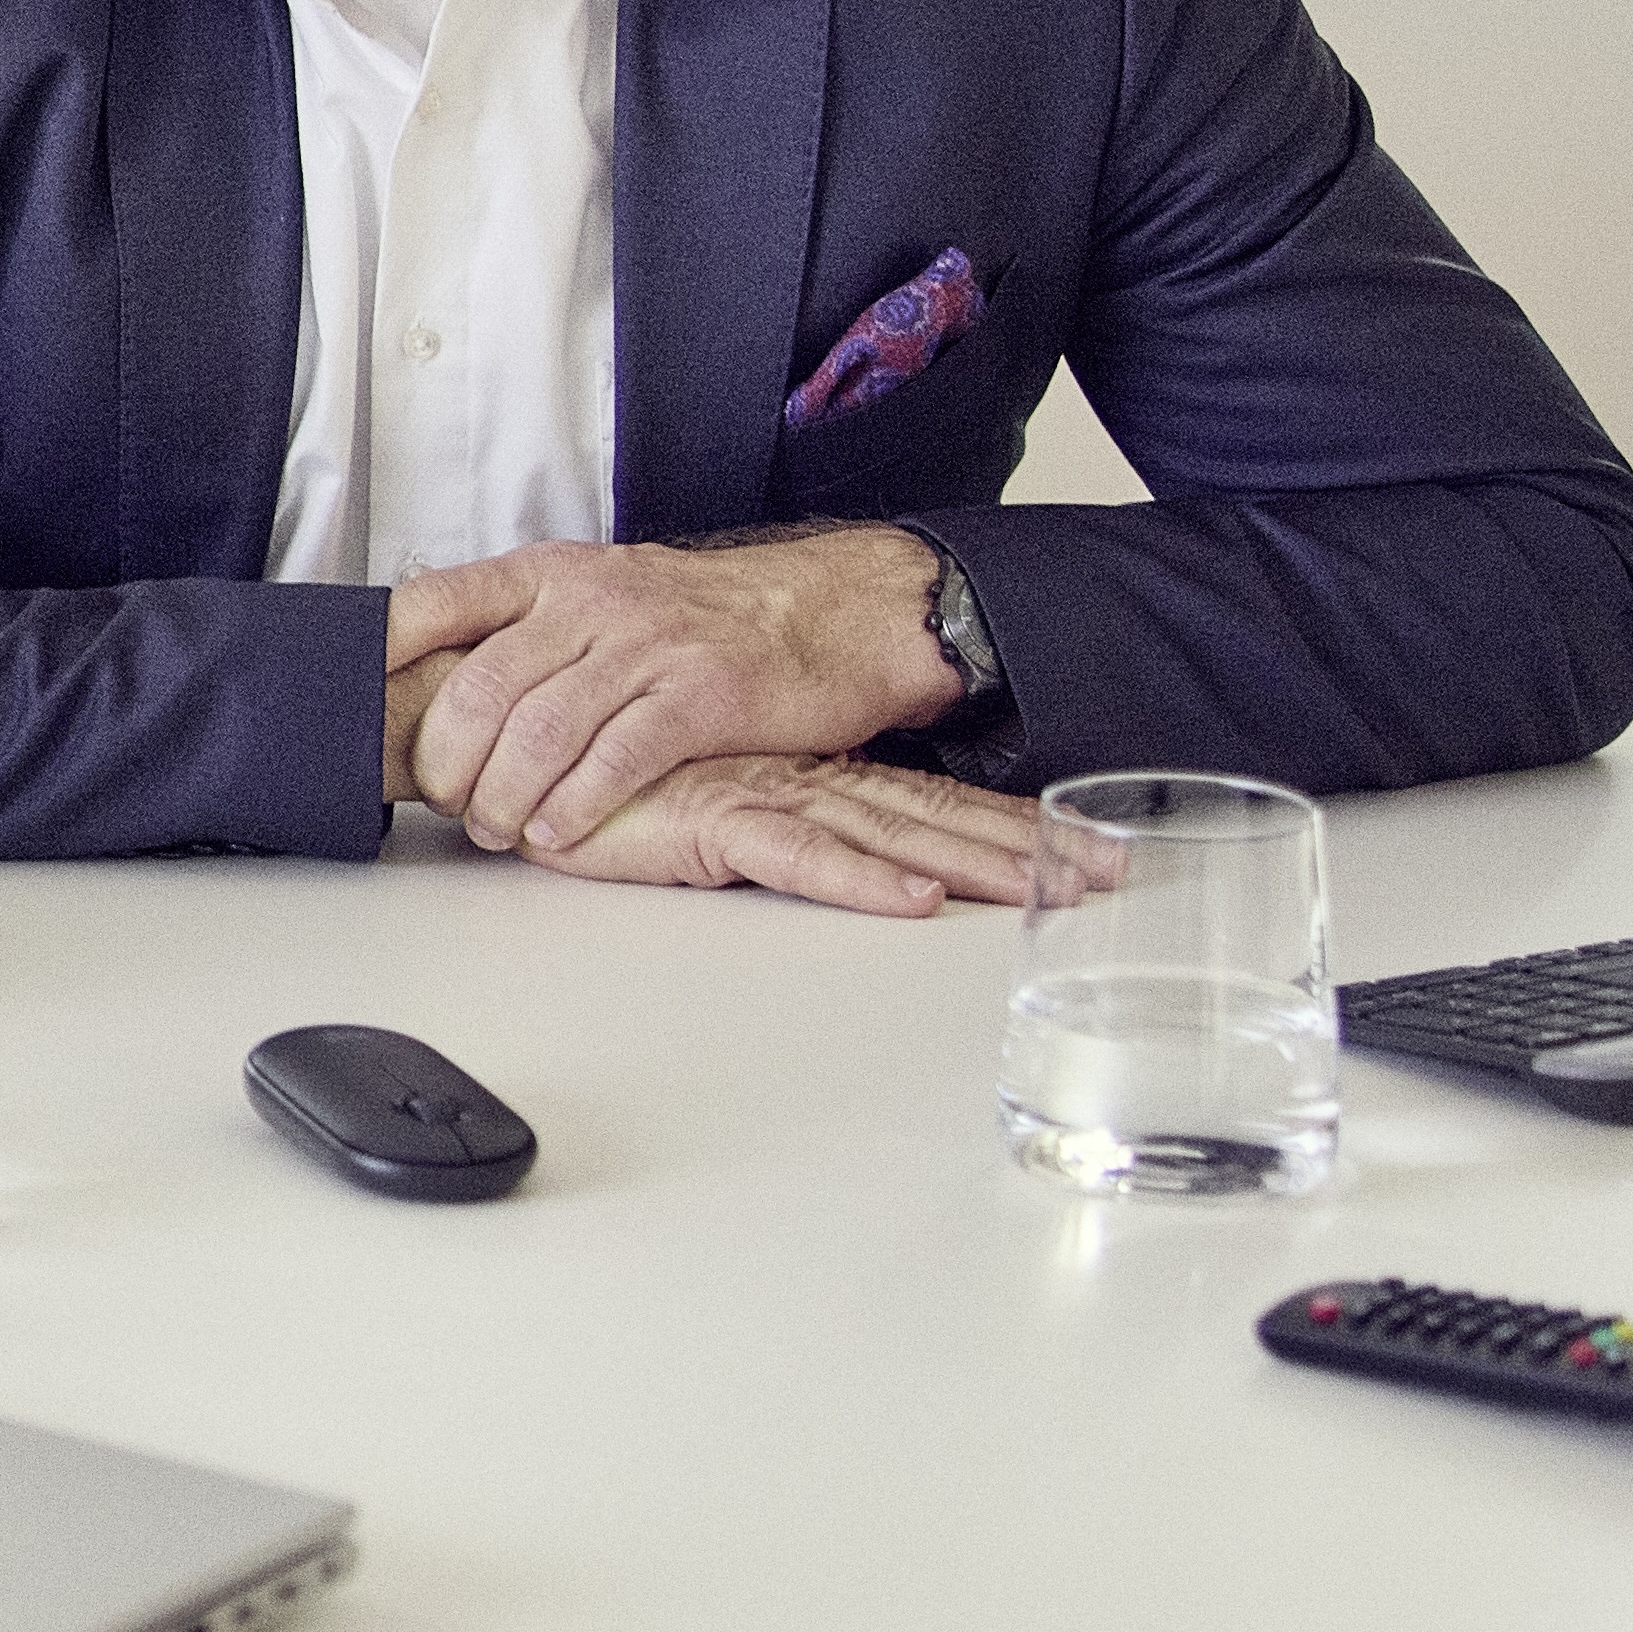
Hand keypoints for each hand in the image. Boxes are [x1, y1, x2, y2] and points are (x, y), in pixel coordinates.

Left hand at [387, 531, 965, 856]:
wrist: (833, 613)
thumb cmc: (707, 619)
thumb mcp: (605, 593)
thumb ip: (530, 630)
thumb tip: (439, 682)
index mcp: (554, 573)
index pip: (438, 600)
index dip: (382, 654)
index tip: (350, 704)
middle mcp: (593, 602)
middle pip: (480, 687)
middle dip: (447, 760)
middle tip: (446, 801)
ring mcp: (648, 647)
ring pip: (539, 732)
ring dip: (505, 797)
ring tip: (499, 829)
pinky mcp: (700, 697)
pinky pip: (614, 760)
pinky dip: (574, 807)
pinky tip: (557, 834)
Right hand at [518, 749, 1046, 916]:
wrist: (513, 728)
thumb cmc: (596, 765)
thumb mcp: (698, 795)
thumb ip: (751, 812)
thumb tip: (810, 845)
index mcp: (806, 772)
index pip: (926, 799)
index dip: (1007, 823)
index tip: (1087, 850)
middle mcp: (802, 777)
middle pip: (936, 816)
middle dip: (1031, 848)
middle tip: (1119, 876)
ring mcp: (763, 793)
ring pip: (891, 835)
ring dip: (977, 865)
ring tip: (1055, 893)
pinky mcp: (711, 818)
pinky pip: (800, 858)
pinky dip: (861, 881)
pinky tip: (916, 902)